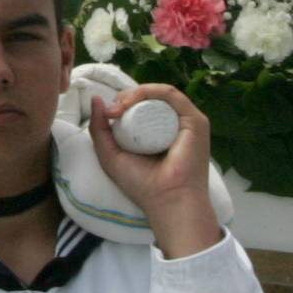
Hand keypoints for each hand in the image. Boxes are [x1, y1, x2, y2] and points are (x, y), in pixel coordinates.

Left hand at [88, 83, 222, 257]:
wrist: (166, 200)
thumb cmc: (141, 184)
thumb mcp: (110, 155)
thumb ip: (99, 129)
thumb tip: (96, 99)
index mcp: (157, 132)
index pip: (141, 106)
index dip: (123, 102)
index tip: (107, 113)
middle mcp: (173, 125)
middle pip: (150, 98)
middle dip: (127, 96)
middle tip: (113, 110)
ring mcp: (186, 122)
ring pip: (160, 94)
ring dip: (137, 93)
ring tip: (121, 105)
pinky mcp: (195, 121)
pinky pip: (172, 96)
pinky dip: (151, 91)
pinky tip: (134, 101)